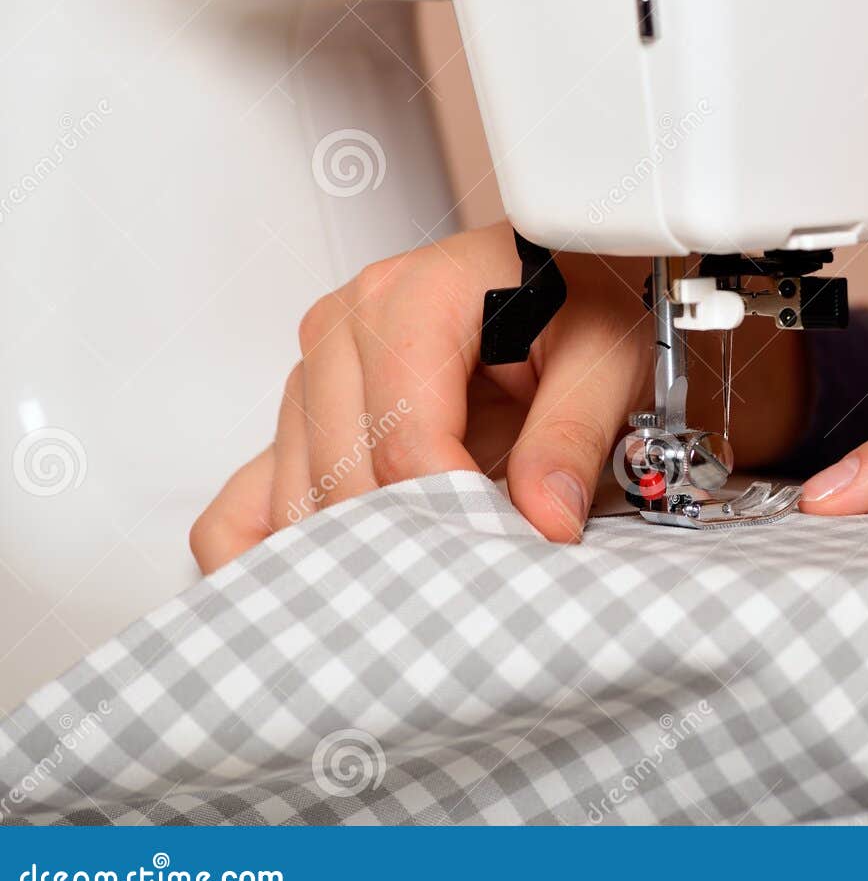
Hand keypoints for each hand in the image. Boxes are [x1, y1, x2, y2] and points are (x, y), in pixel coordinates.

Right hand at [191, 221, 807, 572]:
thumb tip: (547, 519)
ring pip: (293, 492)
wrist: (570, 274)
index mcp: (413, 298)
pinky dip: (265, 552)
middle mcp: (345, 327)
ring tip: (407, 606)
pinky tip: (303, 601)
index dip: (453, 508)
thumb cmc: (583, 301)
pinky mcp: (305, 418)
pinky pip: (249, 495)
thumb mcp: (606, 356)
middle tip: (461, 591)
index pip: (403, 435)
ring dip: (341, 557)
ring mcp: (316, 374)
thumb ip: (573, 433)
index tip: (505, 545)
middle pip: (342, 470)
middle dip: (403, 540)